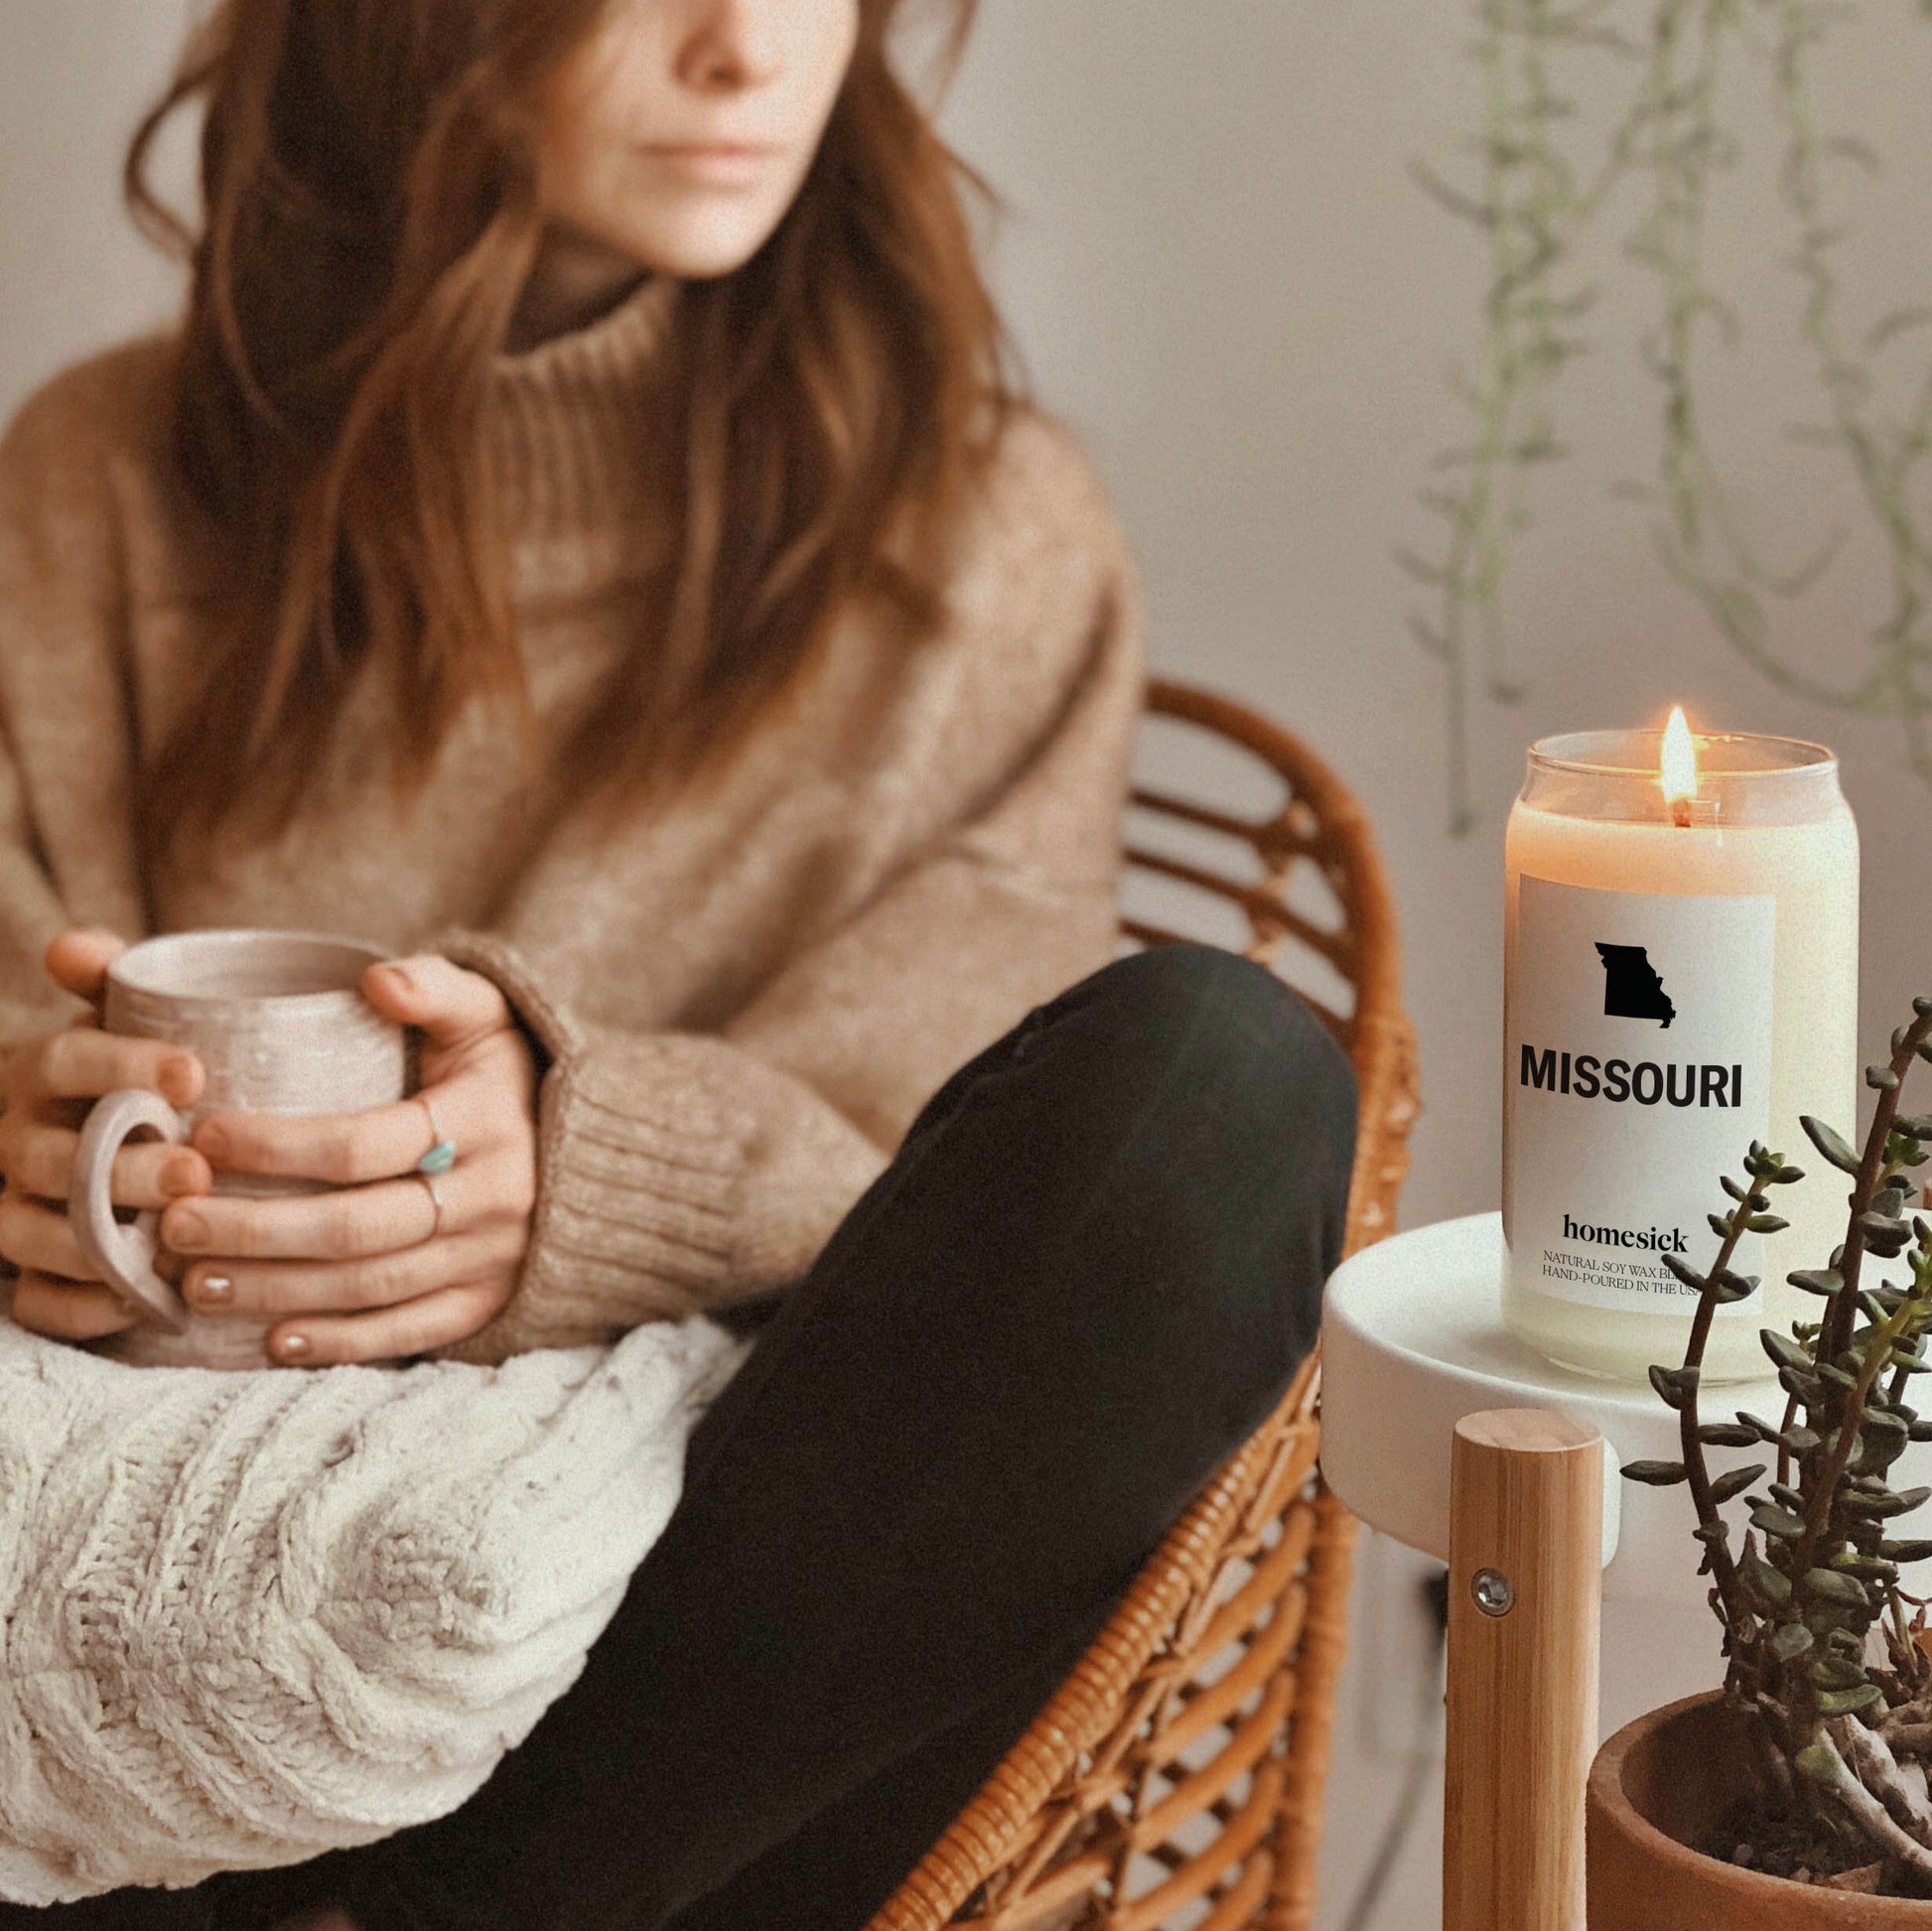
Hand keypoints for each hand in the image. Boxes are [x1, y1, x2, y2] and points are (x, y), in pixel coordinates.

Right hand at [0, 929, 213, 1341]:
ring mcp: (16, 1212)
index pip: (58, 1059)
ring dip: (101, 1242)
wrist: (134, 1145)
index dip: (119, 1064)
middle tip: (196, 1171)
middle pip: (50, 1158)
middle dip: (121, 1168)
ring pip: (33, 1234)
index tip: (193, 1070)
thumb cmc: (144, 1077)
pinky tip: (144, 1301)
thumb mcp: (130, 1022)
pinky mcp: (32, 1277)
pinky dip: (85, 1307)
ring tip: (175, 1240)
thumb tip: (74, 948)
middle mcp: (14, 1143)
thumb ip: (113, 982)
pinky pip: (39, 1304)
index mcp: (35, 1072)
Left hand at [156, 953, 539, 1366]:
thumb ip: (435, 985)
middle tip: (177, 1222)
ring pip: (371, 1286)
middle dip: (255, 1230)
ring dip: (277, 1289)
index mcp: (485, 1119)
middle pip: (357, 1227)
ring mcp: (494, 1256)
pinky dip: (341, 1343)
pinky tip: (273, 1340)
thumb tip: (377, 980)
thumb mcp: (486, 1012)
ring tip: (196, 1281)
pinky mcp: (491, 1300)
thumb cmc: (506, 1071)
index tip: (205, 1138)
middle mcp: (495, 1195)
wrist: (595, 1147)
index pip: (364, 1143)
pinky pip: (411, 1332)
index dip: (278, 1146)